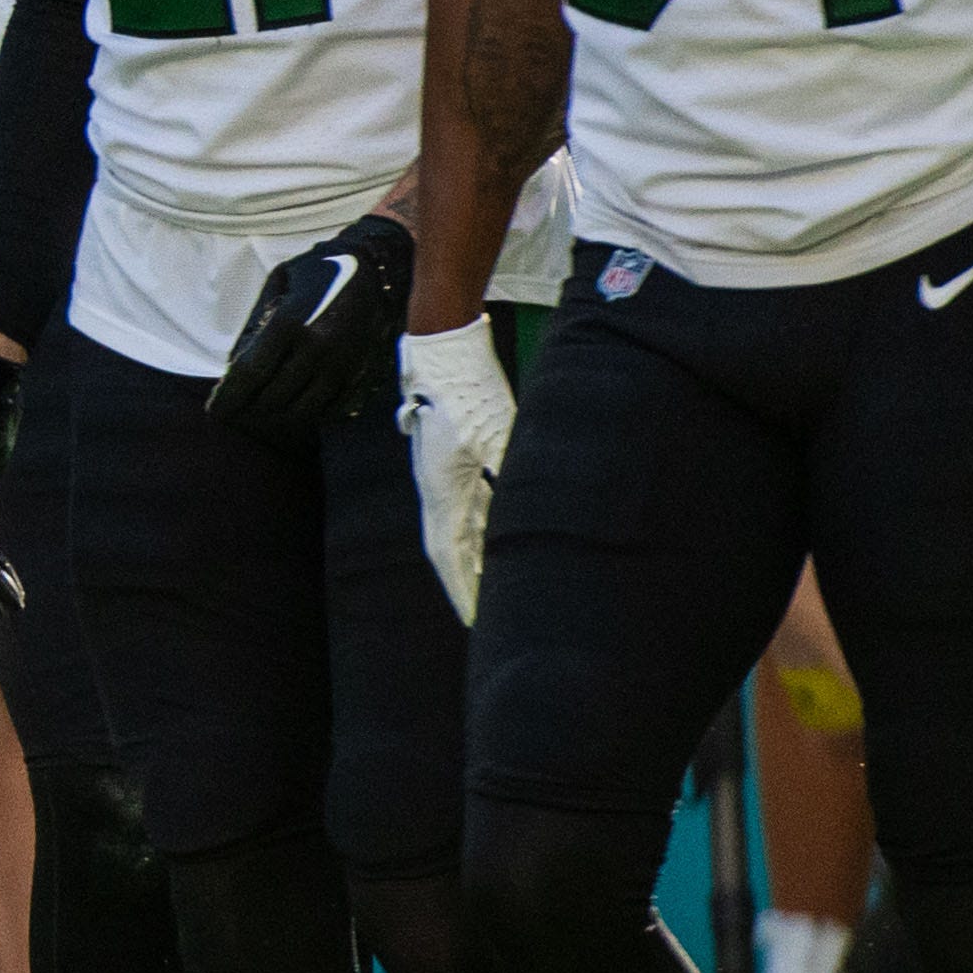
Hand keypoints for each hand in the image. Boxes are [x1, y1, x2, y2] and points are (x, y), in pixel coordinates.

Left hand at [210, 212, 415, 447]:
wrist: (377, 268)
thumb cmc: (319, 271)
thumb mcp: (279, 284)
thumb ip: (255, 324)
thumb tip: (234, 365)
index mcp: (290, 324)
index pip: (250, 374)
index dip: (228, 398)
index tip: (214, 411)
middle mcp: (316, 349)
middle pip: (271, 398)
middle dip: (247, 411)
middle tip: (234, 416)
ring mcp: (340, 365)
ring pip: (299, 411)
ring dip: (274, 419)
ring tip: (258, 418)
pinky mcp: (358, 374)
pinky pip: (327, 410)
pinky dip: (305, 416)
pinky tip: (290, 412)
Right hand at [397, 316, 515, 623]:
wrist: (443, 350)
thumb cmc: (467, 389)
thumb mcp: (496, 433)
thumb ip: (509, 472)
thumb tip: (534, 511)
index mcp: (442, 488)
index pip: (448, 553)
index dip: (460, 590)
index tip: (472, 621)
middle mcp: (438, 488)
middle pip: (451, 549)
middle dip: (466, 585)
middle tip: (481, 619)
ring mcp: (444, 476)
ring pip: (460, 529)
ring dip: (473, 561)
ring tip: (490, 590)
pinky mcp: (456, 462)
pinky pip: (468, 507)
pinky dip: (480, 532)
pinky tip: (496, 541)